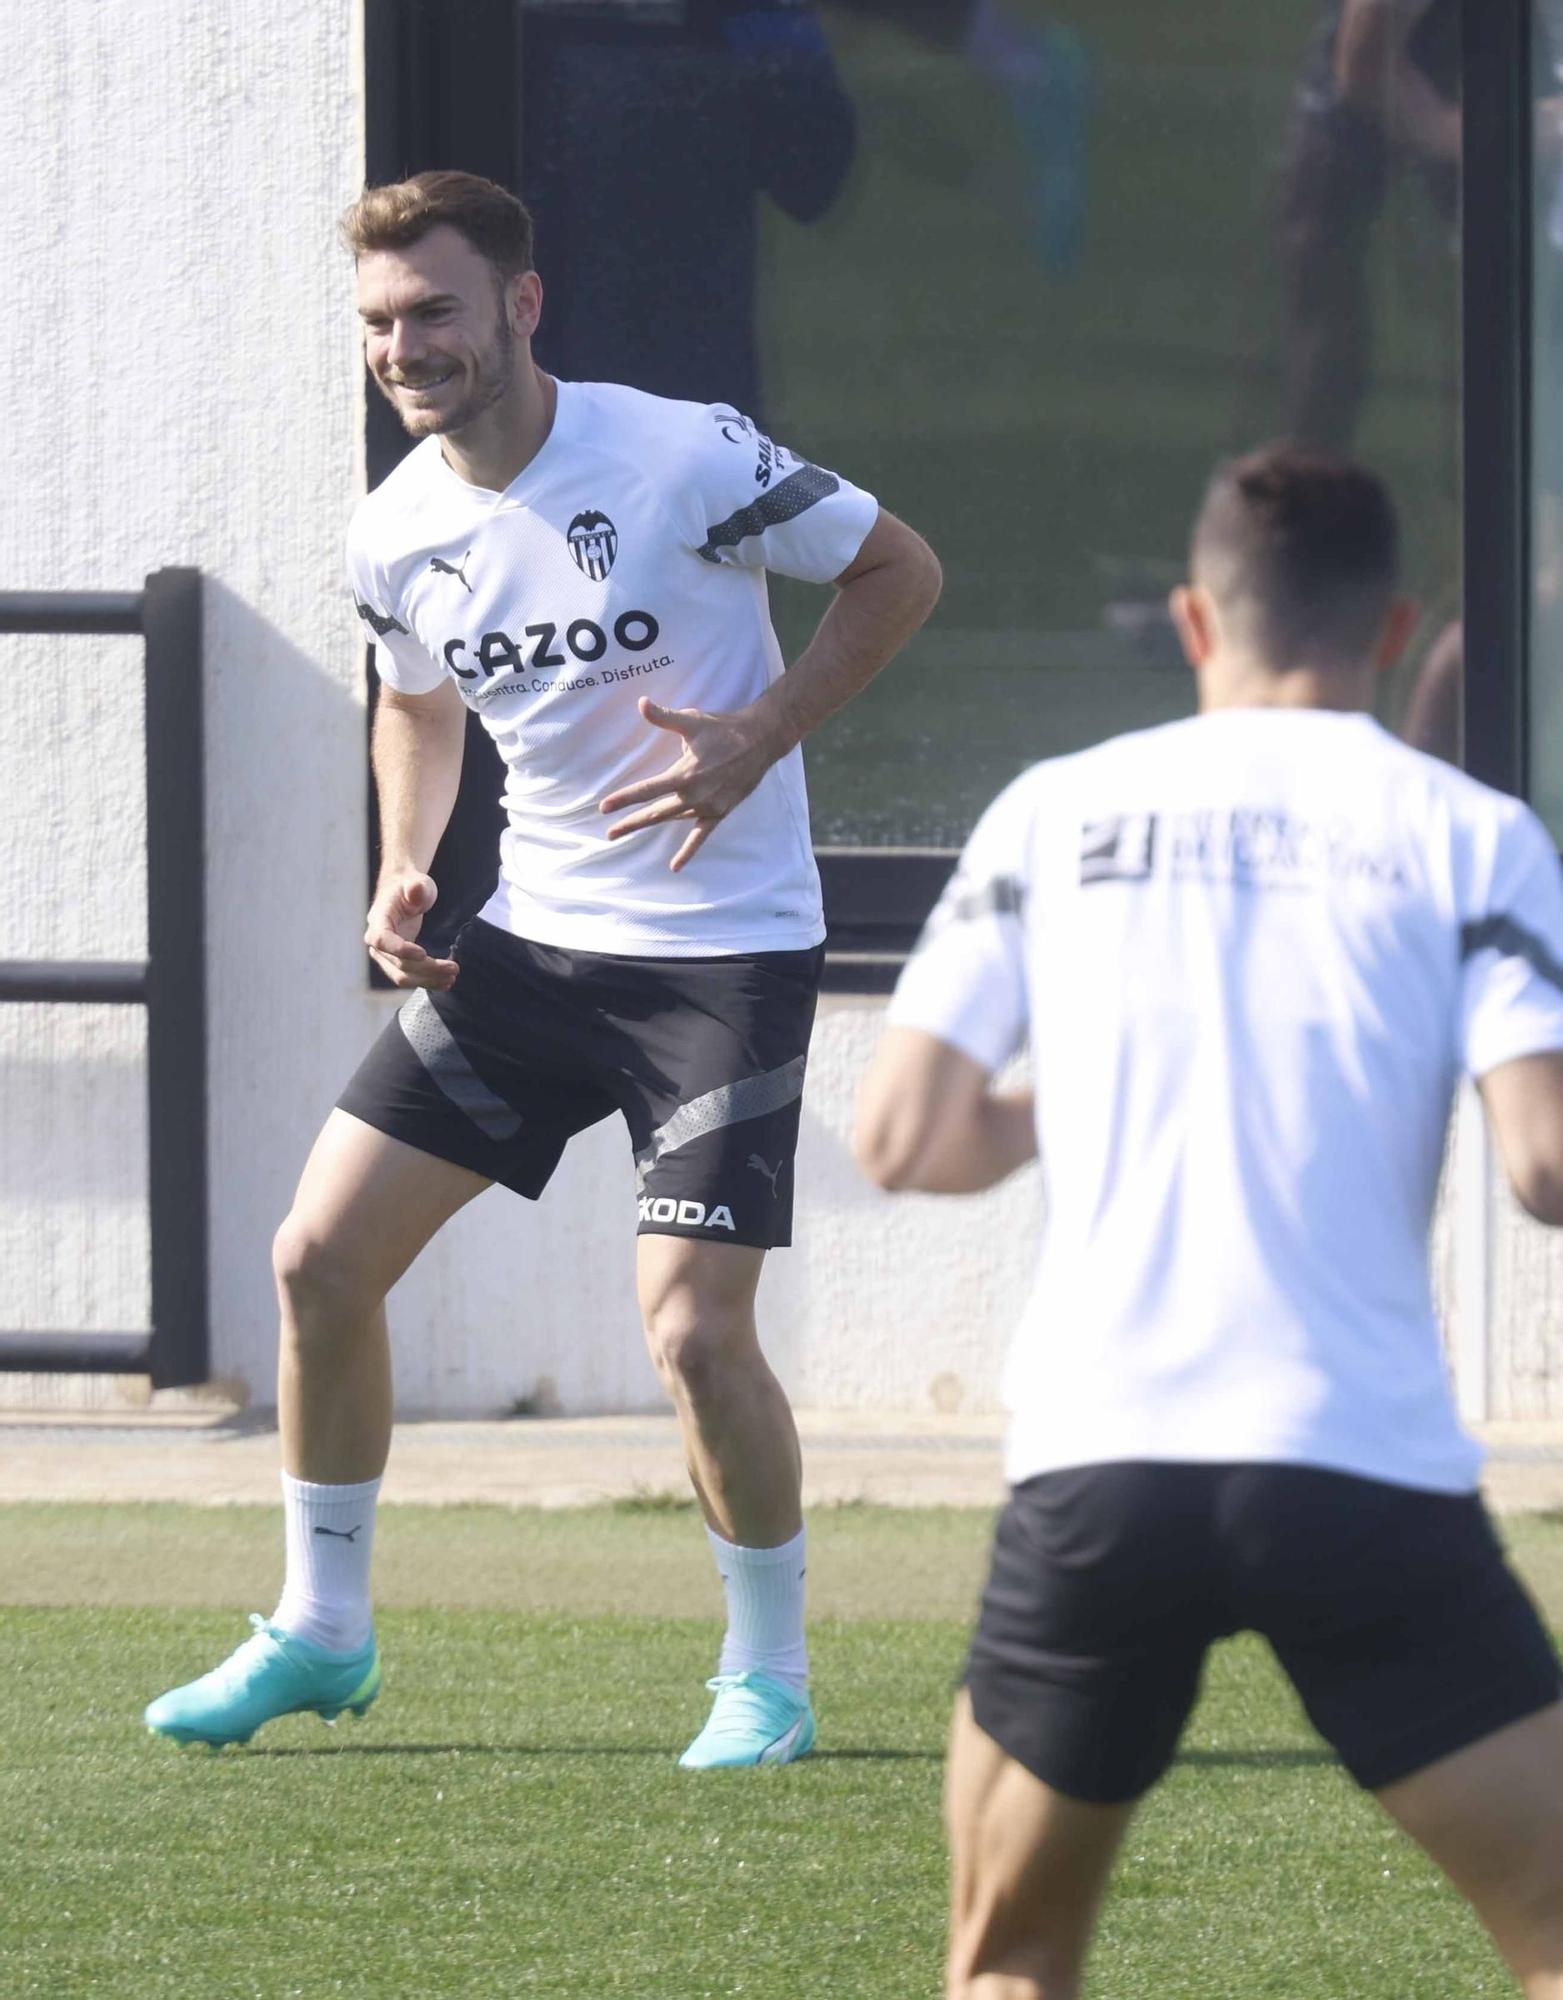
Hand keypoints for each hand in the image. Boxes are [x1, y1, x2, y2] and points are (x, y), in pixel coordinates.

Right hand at [364, 871, 458, 988]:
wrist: (405, 894)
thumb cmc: (410, 887)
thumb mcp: (416, 882)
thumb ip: (416, 887)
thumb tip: (416, 890)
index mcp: (378, 920)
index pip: (382, 940)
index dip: (400, 950)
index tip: (424, 954)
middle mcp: (377, 942)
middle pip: (398, 964)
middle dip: (427, 969)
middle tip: (454, 968)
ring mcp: (386, 955)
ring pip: (403, 976)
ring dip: (428, 980)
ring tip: (452, 977)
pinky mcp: (397, 962)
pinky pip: (409, 977)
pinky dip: (427, 981)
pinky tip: (445, 981)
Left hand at [599, 697, 788, 871]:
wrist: (760, 741)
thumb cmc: (722, 729)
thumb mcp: (692, 720)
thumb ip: (664, 717)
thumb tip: (641, 703)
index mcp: (685, 774)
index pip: (647, 789)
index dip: (624, 798)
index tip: (605, 807)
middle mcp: (694, 795)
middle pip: (655, 812)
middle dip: (631, 823)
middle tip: (610, 833)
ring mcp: (707, 806)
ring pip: (673, 820)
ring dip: (651, 826)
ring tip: (629, 832)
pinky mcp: (719, 812)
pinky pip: (700, 835)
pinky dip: (688, 851)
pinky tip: (674, 866)